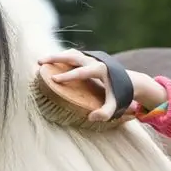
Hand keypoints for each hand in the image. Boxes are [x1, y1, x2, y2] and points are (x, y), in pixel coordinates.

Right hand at [37, 49, 167, 121]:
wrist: (131, 80)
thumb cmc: (121, 94)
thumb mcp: (115, 105)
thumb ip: (106, 113)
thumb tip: (91, 117)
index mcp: (101, 70)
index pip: (81, 72)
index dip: (67, 76)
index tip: (54, 80)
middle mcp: (95, 60)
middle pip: (73, 56)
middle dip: (56, 58)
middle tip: (40, 62)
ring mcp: (92, 57)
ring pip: (72, 53)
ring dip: (57, 56)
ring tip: (42, 61)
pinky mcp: (90, 58)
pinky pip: (74, 55)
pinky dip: (63, 57)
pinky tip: (52, 62)